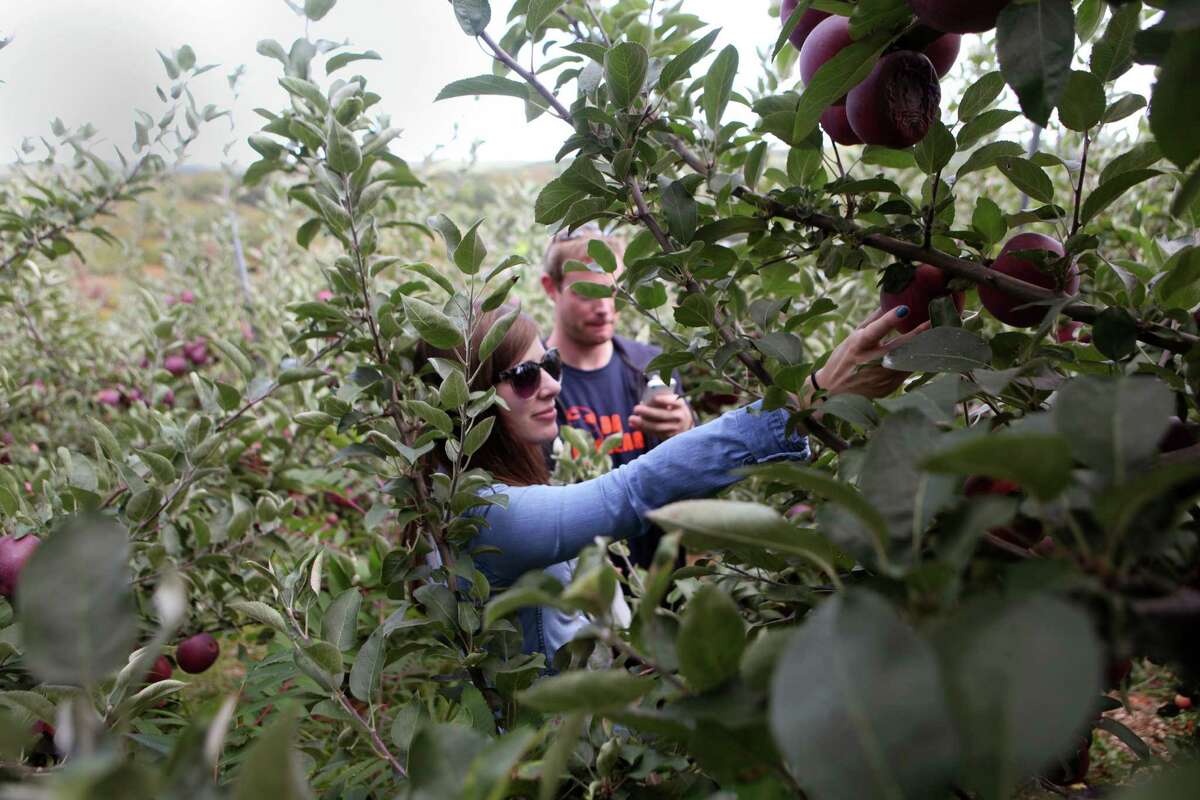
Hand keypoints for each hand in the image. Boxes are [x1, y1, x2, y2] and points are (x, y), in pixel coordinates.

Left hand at [630, 393, 693, 438]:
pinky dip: (643, 429)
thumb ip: (661, 399)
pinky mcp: (669, 437)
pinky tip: (634, 425)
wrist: (684, 425)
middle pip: (662, 415)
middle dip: (648, 412)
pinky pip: (654, 433)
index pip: (674, 401)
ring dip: (643, 423)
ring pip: (657, 426)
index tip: (654, 397)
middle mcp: (679, 416)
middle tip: (636, 408)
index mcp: (680, 404)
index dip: (664, 400)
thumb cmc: (672, 408)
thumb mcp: (671, 402)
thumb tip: (645, 402)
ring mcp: (675, 428)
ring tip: (631, 419)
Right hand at [811, 306, 930, 400]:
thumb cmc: (843, 360)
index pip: (875, 330)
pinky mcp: (889, 387)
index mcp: (858, 345)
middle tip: (934, 321)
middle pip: (900, 346)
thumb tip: (889, 302)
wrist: (833, 393)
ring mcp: (882, 376)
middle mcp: (870, 361)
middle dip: (919, 333)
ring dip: (922, 347)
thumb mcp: (852, 338)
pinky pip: (908, 371)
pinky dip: (915, 361)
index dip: (890, 320)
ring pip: (909, 359)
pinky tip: (922, 353)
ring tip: (935, 334)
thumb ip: (872, 321)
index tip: (905, 309)